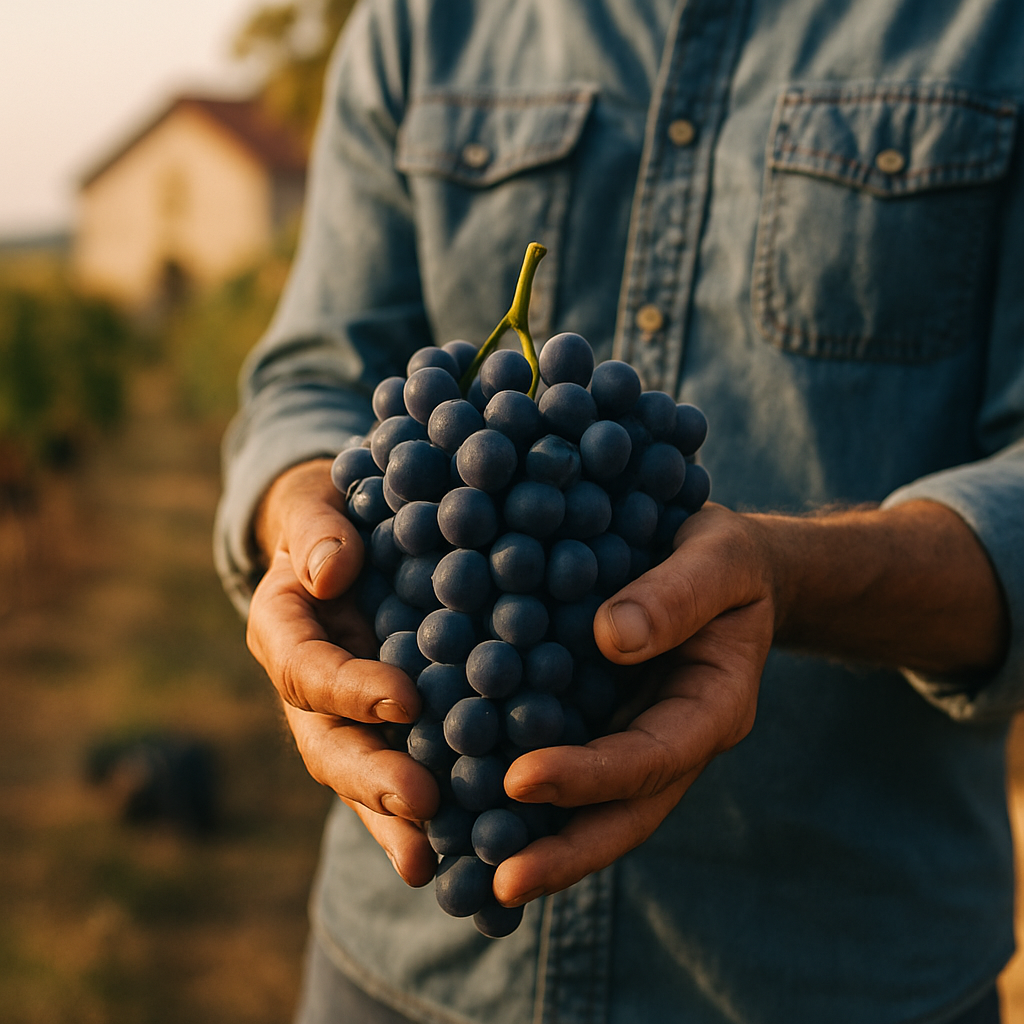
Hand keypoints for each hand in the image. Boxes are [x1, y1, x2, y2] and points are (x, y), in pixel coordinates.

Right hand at [246, 459, 439, 885]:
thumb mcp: (320, 506)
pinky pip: (399, 774)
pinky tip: (463, 850)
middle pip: (328, 744)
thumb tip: (331, 571)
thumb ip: (320, 530)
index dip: (349, 687)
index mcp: (284, 629)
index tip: (405, 698)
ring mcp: (343, 716)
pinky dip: (422, 817)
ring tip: (434, 862)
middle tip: (424, 804)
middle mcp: (308, 686)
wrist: (347, 539)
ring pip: (360, 777)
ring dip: (394, 819)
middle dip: (373, 776)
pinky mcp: (384, 730)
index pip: (306, 666)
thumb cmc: (335, 515)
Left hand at [495, 505, 774, 906]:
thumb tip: (613, 638)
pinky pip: (563, 766)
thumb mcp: (719, 557)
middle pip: (624, 813)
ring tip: (471, 869)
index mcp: (712, 710)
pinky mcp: (599, 723)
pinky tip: (464, 808)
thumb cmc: (726, 559)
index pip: (654, 756)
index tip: (523, 778)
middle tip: (501, 882)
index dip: (592, 775)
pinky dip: (518, 796)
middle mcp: (672, 741)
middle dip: (566, 852)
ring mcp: (634, 739)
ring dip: (538, 841)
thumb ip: (678, 595)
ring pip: (592, 809)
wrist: (725, 567)